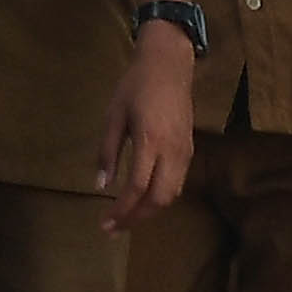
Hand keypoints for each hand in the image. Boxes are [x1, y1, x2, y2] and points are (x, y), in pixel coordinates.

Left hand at [100, 26, 196, 234]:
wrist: (169, 64)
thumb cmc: (136, 85)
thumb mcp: (113, 115)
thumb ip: (107, 151)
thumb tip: (101, 185)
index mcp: (150, 140)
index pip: (137, 188)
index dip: (121, 211)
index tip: (105, 224)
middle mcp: (172, 151)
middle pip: (159, 199)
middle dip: (137, 218)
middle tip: (114, 227)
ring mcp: (185, 151)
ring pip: (172, 195)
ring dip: (150, 211)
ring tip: (127, 217)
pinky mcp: (190, 150)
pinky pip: (178, 183)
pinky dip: (161, 197)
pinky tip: (144, 198)